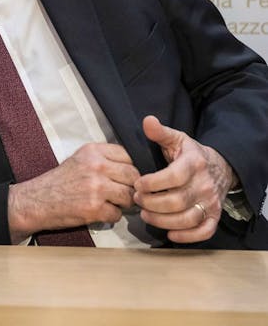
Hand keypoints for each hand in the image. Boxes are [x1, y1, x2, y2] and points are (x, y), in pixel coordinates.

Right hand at [7, 143, 138, 242]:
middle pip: (133, 176)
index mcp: (92, 151)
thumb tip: (131, 168)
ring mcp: (96, 188)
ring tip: (110, 203)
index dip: (129, 168)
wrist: (35, 201)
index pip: (128, 156)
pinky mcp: (94, 208)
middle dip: (130, 187)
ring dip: (123, 203)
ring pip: (129, 196)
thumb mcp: (79, 160)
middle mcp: (96, 167)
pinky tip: (99, 212)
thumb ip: (103, 160)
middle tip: (121, 193)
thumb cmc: (57, 182)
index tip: (124, 176)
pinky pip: (118, 214)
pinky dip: (111, 216)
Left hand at [134, 115, 236, 243]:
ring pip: (187, 218)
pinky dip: (187, 236)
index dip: (152, 183)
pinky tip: (169, 234)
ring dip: (162, 221)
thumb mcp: (177, 140)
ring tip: (145, 214)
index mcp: (194, 164)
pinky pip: (204, 231)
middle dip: (151, 203)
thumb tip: (147, 121)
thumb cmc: (191, 154)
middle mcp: (204, 185)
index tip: (137, 184)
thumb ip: (161, 133)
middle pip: (177, 201)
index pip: (173, 177)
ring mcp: (211, 202)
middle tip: (137, 200)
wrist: (220, 168)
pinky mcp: (214, 216)